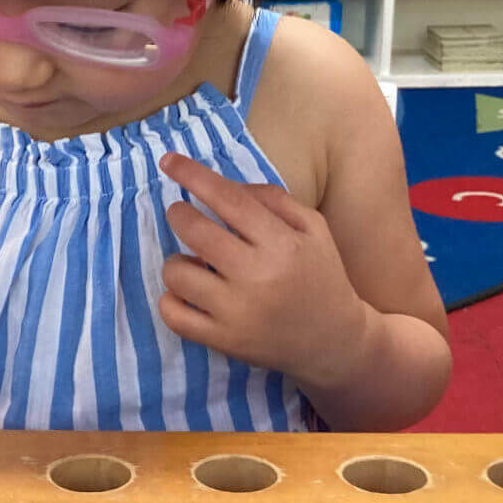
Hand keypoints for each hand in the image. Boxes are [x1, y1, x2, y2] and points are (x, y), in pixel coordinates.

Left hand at [157, 153, 374, 387]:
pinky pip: (173, 315)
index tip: (168, 161)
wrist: (335, 341)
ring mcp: (236, 313)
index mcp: (281, 243)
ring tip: (196, 263)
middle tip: (182, 214)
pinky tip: (188, 293)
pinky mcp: (223, 341)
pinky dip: (171, 299)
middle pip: (195, 231)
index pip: (228, 199)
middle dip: (178, 214)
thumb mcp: (313, 228)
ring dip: (177, 260)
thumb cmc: (321, 276)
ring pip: (176, 273)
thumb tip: (225, 185)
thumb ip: (272, 199)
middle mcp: (256, 276)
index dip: (193, 175)